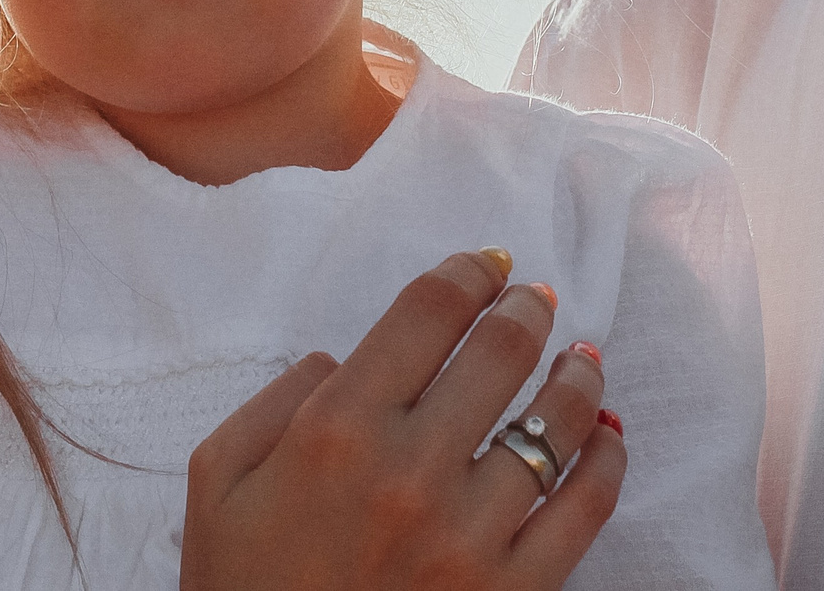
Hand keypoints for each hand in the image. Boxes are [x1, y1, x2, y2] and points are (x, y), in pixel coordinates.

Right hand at [182, 248, 624, 589]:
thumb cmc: (241, 587)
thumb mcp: (217, 480)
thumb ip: (276, 399)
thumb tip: (344, 359)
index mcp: (336, 430)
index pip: (428, 313)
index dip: (468, 272)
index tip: (486, 264)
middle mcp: (411, 471)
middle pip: (501, 351)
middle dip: (527, 309)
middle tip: (536, 300)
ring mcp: (469, 536)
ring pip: (555, 424)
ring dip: (577, 375)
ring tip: (580, 359)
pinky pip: (584, 511)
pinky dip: (607, 461)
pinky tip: (605, 437)